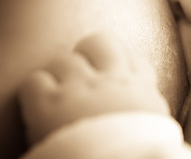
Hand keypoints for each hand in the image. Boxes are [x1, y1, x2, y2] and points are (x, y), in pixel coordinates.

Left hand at [19, 33, 169, 144]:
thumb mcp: (155, 126)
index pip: (135, 58)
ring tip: (57, 96)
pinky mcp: (49, 105)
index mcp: (142, 91)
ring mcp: (82, 90)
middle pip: (100, 42)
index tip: (113, 77)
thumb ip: (144, 104)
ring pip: (64, 59)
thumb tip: (138, 99)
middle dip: (88, 53)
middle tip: (81, 75)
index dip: (120, 64)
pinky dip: (35, 91)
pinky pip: (35, 80)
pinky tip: (41, 106)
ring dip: (58, 76)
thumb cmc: (136, 152)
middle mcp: (113, 82)